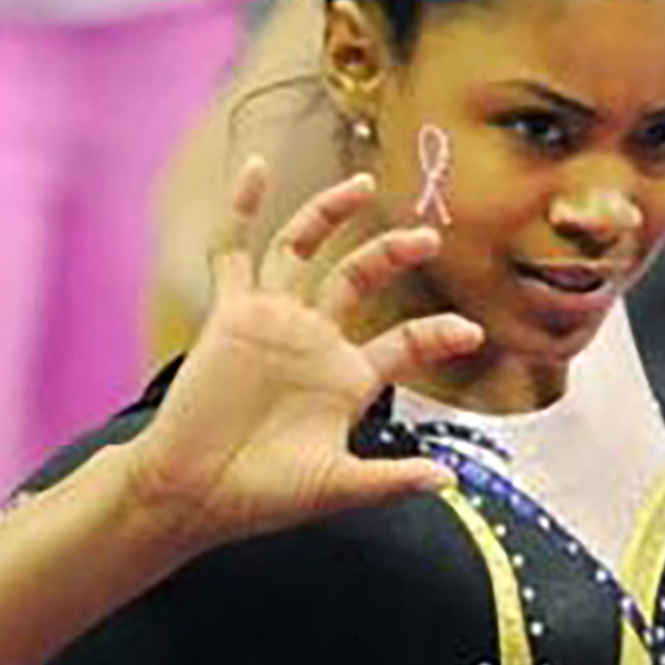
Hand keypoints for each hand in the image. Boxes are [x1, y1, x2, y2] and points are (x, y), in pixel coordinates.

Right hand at [123, 161, 485, 554]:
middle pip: (359, 278)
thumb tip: (449, 481)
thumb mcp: (337, 487)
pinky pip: (233, 250)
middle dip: (392, 254)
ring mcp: (271, 320)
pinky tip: (256, 168)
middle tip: (427, 237)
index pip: (404, 341)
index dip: (437, 333)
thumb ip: (390, 480)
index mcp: (347, 378)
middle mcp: (314, 340)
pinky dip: (241, 208)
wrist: (193, 495)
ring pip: (303, 250)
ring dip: (330, 214)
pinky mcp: (230, 313)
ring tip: (364, 186)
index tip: (471, 331)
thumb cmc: (263, 496)